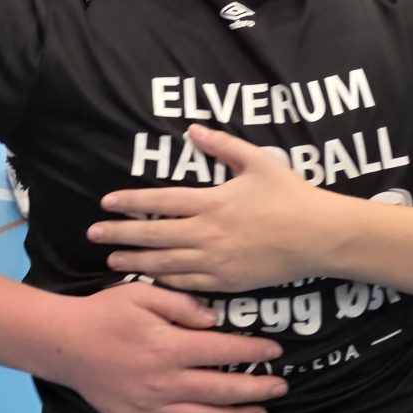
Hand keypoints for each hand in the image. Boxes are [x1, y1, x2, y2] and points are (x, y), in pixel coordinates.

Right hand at [57, 280, 287, 412]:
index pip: (223, 350)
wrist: (65, 343)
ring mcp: (150, 407)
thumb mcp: (143, 293)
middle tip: (281, 388)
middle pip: (221, 391)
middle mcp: (164, 382)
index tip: (276, 351)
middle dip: (256, 390)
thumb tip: (214, 320)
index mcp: (169, 347)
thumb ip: (181, 303)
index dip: (253, 351)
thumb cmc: (105, 312)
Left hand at [91, 125, 328, 290]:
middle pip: (154, 235)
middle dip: (120, 235)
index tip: (106, 204)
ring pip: (165, 263)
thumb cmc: (291, 195)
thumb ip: (223, 145)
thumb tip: (192, 129)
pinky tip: (150, 279)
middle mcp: (207, 233)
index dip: (130, 203)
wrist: (319, 237)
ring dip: (136, 262)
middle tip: (93, 236)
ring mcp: (216, 261)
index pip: (160, 202)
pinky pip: (189, 284)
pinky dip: (165, 281)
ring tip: (111, 261)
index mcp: (212, 202)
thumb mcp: (258, 161)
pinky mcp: (228, 282)